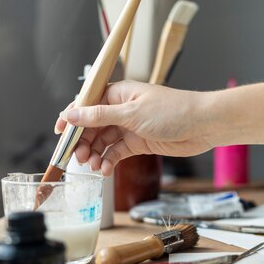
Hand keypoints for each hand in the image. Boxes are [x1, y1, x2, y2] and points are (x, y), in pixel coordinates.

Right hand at [55, 81, 212, 175]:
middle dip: (82, 142)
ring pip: (102, 141)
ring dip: (94, 154)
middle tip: (77, 158)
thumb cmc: (173, 111)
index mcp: (118, 93)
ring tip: (92, 166)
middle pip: (91, 125)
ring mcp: (130, 126)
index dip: (71, 117)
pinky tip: (105, 170)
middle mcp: (121, 109)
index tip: (60, 133)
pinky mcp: (138, 142)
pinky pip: (116, 152)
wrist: (203, 125)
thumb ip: (99, 116)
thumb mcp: (132, 113)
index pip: (86, 103)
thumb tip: (71, 115)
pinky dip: (109, 162)